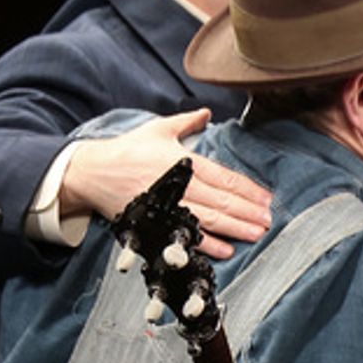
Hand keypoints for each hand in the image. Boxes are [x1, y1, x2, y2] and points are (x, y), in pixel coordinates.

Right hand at [60, 109, 272, 259]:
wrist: (92, 173)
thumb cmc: (126, 150)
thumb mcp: (157, 130)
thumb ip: (186, 123)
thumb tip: (207, 113)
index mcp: (181, 160)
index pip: (223, 176)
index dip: (247, 189)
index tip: (266, 198)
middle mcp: (177, 184)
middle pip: (221, 200)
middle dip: (248, 211)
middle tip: (269, 220)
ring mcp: (167, 206)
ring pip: (209, 219)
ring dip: (236, 228)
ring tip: (257, 233)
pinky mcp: (156, 223)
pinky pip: (186, 236)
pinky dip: (207, 245)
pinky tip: (227, 250)